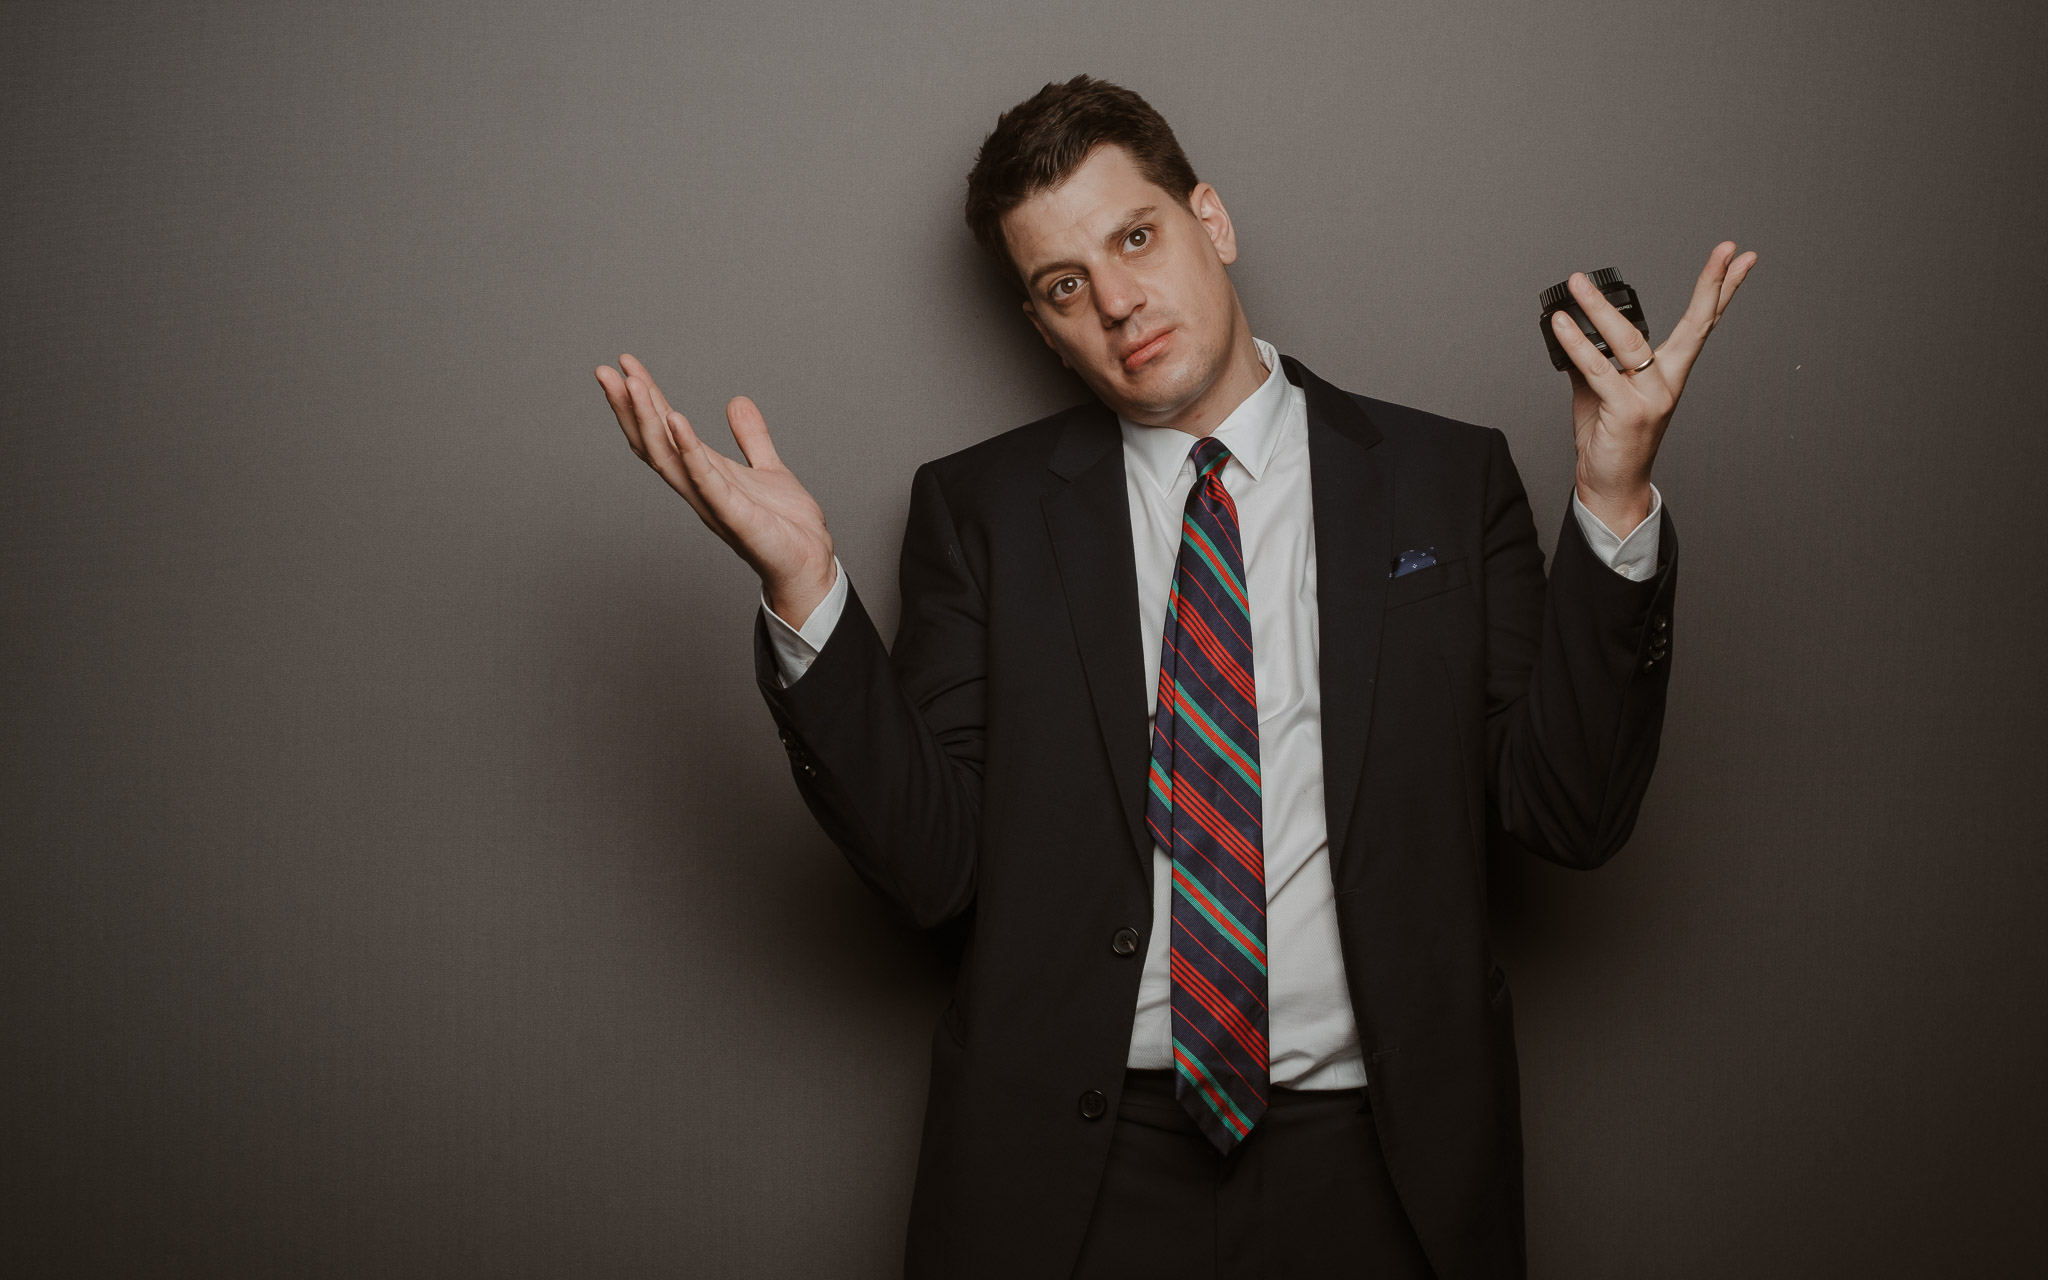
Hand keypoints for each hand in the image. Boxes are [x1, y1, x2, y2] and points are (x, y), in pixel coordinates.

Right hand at [596, 354, 836, 624]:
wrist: (811, 565)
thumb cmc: (787, 528)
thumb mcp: (768, 468)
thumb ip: (751, 437)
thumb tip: (737, 401)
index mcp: (704, 474)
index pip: (664, 432)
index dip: (644, 399)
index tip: (626, 365)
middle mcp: (699, 489)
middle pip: (653, 443)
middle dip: (628, 407)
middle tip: (605, 370)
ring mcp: (713, 503)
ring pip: (669, 458)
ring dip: (649, 420)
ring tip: (633, 384)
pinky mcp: (735, 516)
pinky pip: (707, 481)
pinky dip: (691, 451)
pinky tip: (678, 420)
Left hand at [1553, 241, 1757, 533]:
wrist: (1609, 487)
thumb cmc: (1610, 441)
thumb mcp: (1600, 392)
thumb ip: (1593, 362)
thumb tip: (1572, 334)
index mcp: (1668, 374)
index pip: (1701, 324)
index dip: (1720, 290)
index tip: (1739, 257)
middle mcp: (1667, 383)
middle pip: (1695, 326)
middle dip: (1712, 284)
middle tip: (1729, 249)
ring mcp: (1651, 398)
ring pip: (1629, 342)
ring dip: (1599, 308)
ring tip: (1578, 283)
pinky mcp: (1627, 412)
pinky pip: (1598, 370)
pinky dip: (1576, 345)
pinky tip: (1561, 324)